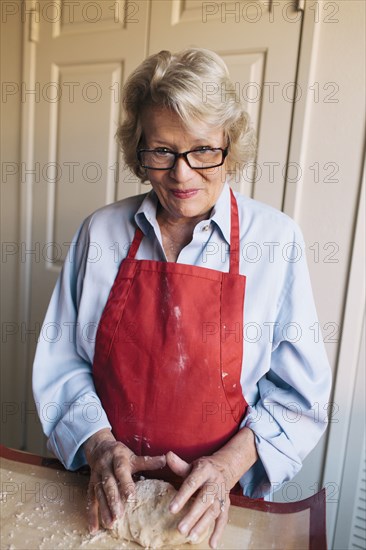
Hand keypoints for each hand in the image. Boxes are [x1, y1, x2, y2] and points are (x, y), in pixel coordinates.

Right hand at [84, 429, 165, 532]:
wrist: (99, 447)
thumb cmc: (120, 454)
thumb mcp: (133, 455)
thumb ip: (148, 461)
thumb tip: (165, 460)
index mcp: (117, 457)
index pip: (121, 470)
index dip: (125, 483)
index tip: (131, 497)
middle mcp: (105, 466)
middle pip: (108, 484)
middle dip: (113, 500)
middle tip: (119, 515)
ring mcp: (96, 476)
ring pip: (99, 493)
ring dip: (103, 509)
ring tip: (110, 524)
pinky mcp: (90, 484)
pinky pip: (90, 499)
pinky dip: (91, 514)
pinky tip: (93, 528)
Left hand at [167, 428, 257, 548]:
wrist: (224, 468)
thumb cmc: (202, 469)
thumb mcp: (192, 465)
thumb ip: (179, 465)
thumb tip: (167, 455)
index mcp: (204, 471)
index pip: (192, 484)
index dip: (182, 496)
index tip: (171, 509)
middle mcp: (215, 483)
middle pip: (204, 500)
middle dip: (192, 516)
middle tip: (180, 529)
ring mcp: (222, 495)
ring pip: (213, 511)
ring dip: (203, 525)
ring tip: (191, 537)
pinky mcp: (226, 504)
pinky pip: (223, 519)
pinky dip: (218, 532)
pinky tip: (211, 544)